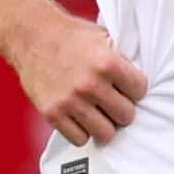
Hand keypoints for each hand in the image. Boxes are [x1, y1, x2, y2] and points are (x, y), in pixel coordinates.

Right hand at [8, 8, 148, 142]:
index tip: (126, 88)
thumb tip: (142, 83)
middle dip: (121, 108)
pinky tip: (81, 119)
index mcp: (107, 64)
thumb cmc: (70, 36)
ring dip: (104, 124)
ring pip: (105, 133)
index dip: (134, 90)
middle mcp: (90, 84)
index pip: (140, 91)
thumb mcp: (105, 39)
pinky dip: (82, 132)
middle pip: (126, 115)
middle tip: (112, 102)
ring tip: (98, 113)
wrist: (31, 35)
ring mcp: (70, 101)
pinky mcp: (52, 113)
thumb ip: (123, 61)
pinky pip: (79, 138)